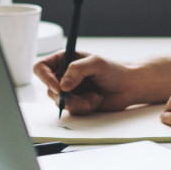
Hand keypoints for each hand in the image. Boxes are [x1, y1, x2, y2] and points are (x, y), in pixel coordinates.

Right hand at [33, 50, 170, 114]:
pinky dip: (84, 107)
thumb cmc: (115, 71)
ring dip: (77, 103)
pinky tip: (96, 100)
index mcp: (64, 59)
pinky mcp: (75, 103)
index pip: (41, 67)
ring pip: (59, 102)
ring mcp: (69, 90)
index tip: (59, 88)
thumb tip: (63, 85)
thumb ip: (77, 70)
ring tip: (94, 98)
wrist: (129, 87)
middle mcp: (63, 74)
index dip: (45, 78)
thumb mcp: (97, 64)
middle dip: (66, 97)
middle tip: (82, 99)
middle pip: (49, 89)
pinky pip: (71, 110)